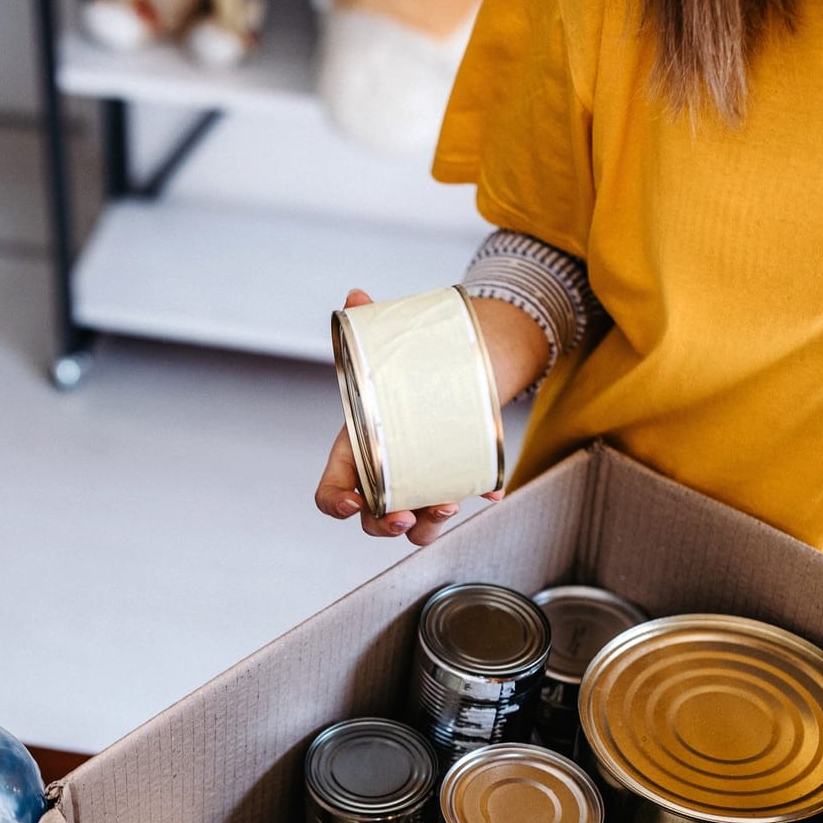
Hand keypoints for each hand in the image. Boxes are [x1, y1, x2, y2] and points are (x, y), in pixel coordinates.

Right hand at [315, 288, 503, 546]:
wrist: (453, 368)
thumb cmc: (407, 370)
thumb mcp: (387, 350)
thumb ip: (368, 326)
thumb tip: (357, 296)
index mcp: (357, 451)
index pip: (332, 492)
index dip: (336, 504)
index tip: (353, 504)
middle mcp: (385, 477)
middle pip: (373, 518)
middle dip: (387, 524)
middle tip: (406, 515)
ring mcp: (418, 485)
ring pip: (416, 525)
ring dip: (429, 524)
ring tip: (449, 503)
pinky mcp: (451, 481)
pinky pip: (461, 502)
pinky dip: (476, 497)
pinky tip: (490, 488)